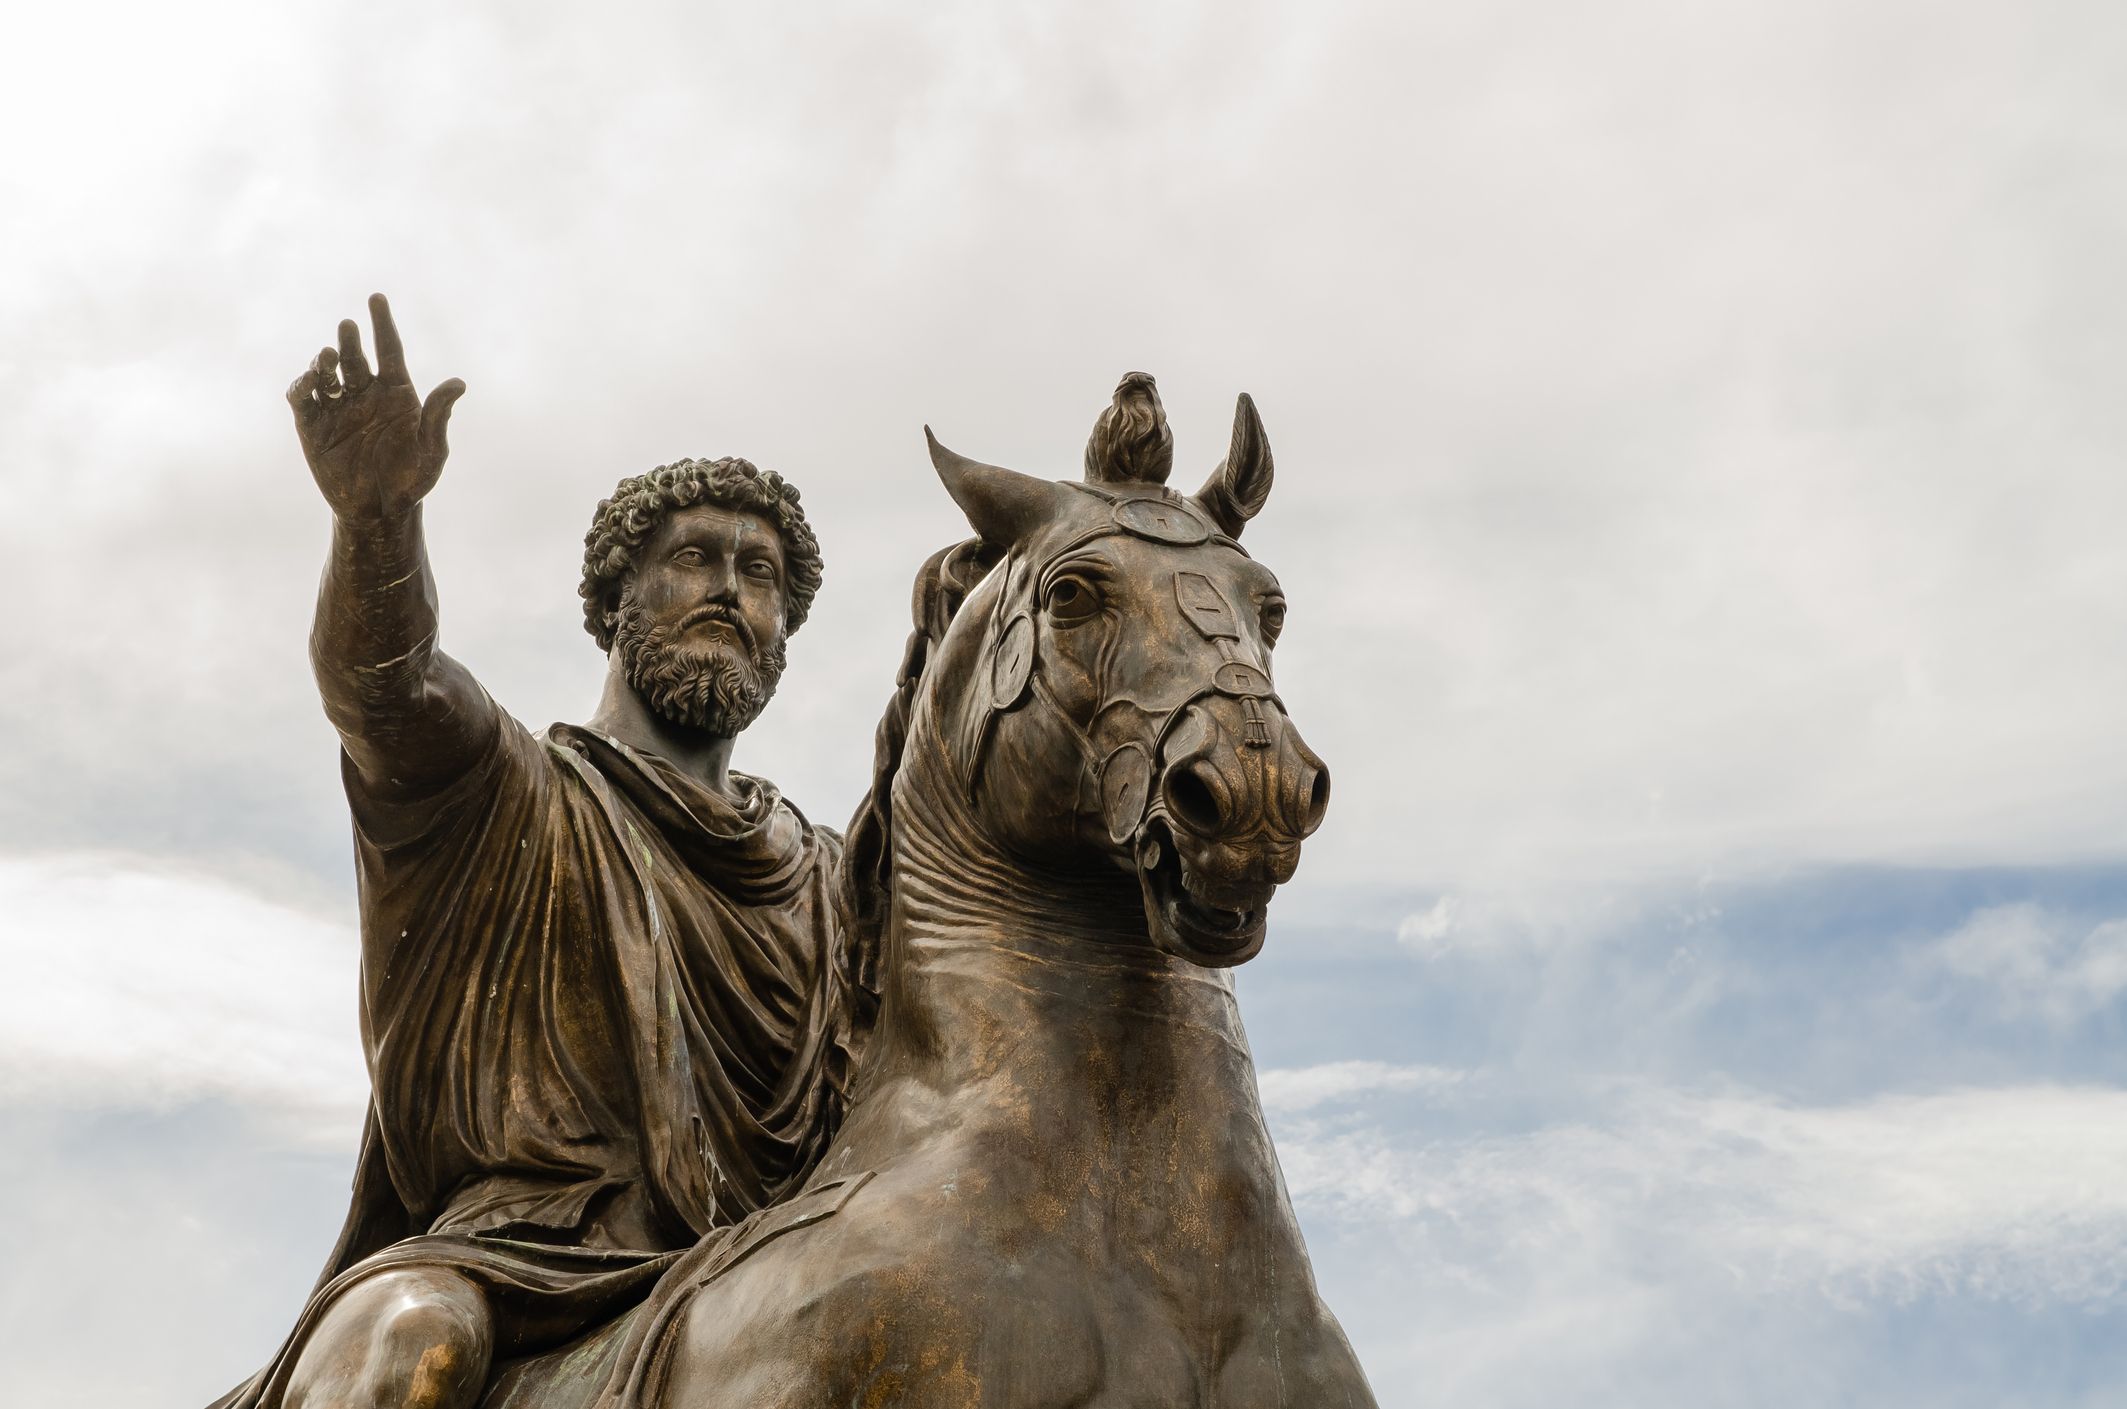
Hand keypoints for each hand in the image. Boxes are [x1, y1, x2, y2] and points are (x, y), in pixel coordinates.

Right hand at [287, 293, 465, 521]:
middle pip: (354, 357)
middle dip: (349, 341)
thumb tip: (458, 383)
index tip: (376, 298)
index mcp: (396, 391)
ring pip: (326, 372)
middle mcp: (365, 393)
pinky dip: (301, 386)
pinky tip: (307, 382)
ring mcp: (338, 407)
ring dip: (324, 361)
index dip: (382, 323)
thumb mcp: (431, 449)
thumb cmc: (413, 479)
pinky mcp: (313, 426)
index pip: (389, 348)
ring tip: (328, 358)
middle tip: (348, 329)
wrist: (382, 510)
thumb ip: (438, 415)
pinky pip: (302, 399)